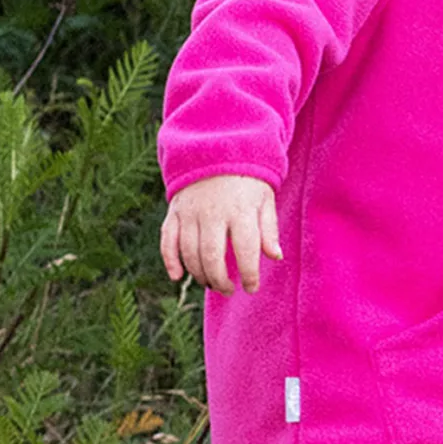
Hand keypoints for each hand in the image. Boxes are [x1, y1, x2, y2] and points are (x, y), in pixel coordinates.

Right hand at [163, 175, 281, 293]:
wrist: (216, 153)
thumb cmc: (247, 182)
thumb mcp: (265, 201)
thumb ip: (268, 229)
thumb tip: (275, 257)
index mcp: (241, 210)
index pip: (245, 249)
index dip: (249, 273)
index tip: (252, 288)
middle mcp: (213, 213)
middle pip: (212, 256)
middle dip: (220, 279)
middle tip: (228, 290)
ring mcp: (190, 213)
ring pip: (189, 252)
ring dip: (199, 274)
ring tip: (211, 283)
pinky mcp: (174, 212)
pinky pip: (167, 240)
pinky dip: (169, 261)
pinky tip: (178, 276)